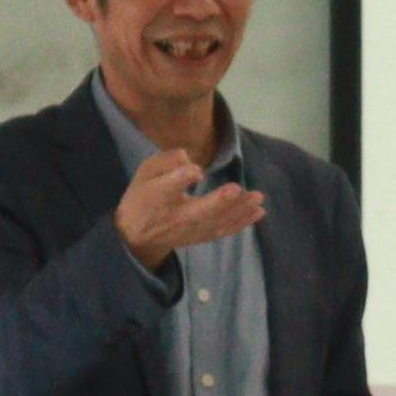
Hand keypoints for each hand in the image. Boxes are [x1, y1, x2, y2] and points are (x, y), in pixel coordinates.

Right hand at [117, 151, 266, 267]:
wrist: (138, 237)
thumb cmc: (143, 196)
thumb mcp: (145, 172)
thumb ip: (165, 161)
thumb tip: (188, 158)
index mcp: (158, 196)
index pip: (169, 188)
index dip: (182, 178)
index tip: (195, 171)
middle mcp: (175, 216)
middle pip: (198, 210)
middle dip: (218, 201)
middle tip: (237, 190)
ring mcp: (190, 230)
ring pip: (216, 222)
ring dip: (238, 211)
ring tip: (258, 198)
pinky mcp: (201, 237)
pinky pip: (222, 231)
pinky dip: (241, 223)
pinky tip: (258, 212)